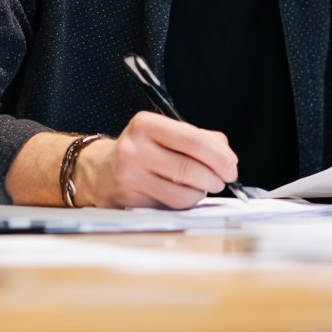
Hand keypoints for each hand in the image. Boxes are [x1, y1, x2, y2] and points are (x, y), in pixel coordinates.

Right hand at [75, 110, 238, 208]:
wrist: (99, 171)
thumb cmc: (142, 150)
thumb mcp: (165, 133)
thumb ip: (200, 139)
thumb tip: (227, 156)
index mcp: (146, 124)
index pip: (193, 140)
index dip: (219, 156)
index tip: (231, 166)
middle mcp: (134, 149)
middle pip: (190, 169)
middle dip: (216, 177)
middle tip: (224, 179)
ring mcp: (130, 177)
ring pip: (182, 194)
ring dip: (201, 193)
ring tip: (202, 186)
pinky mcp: (130, 201)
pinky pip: (171, 208)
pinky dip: (186, 204)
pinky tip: (184, 195)